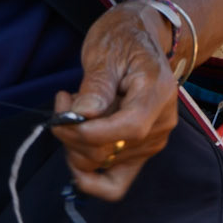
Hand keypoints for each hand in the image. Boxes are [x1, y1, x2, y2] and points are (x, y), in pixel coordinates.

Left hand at [51, 3, 178, 201]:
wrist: (141, 38)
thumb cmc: (123, 38)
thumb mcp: (106, 52)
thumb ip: (96, 86)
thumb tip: (82, 116)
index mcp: (157, 93)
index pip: (128, 127)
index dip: (91, 132)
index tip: (62, 117)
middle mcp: (160, 123)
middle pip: (110, 150)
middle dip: (72, 132)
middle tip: (63, 100)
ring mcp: (151, 141)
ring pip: (103, 163)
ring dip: (75, 143)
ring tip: (74, 108)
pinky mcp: (139, 152)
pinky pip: (115, 184)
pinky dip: (90, 180)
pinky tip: (73, 159)